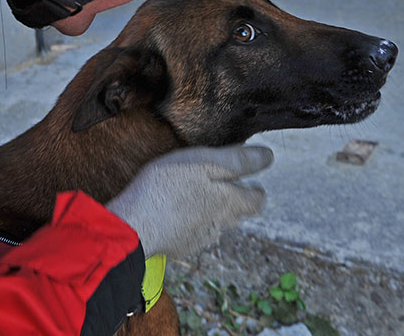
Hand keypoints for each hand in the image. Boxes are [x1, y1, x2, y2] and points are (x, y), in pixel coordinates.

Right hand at [106, 145, 271, 259]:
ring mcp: (200, 238)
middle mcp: (221, 224)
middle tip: (219, 183)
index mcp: (230, 203)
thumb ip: (237, 160)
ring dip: (209, 210)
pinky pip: (192, 232)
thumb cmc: (168, 187)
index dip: (255, 187)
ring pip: (215, 223)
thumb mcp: (204, 162)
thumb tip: (268, 157)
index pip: (257, 200)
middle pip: (237, 212)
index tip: (247, 178)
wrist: (135, 225)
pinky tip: (173, 211)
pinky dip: (189, 221)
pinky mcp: (180, 246)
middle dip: (233, 198)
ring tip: (193, 194)